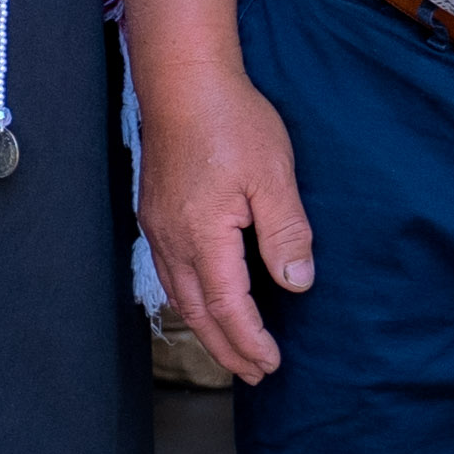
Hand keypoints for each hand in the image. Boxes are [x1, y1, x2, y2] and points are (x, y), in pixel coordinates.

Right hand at [135, 60, 318, 383]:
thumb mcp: (273, 176)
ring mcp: (158, 226)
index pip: (227, 307)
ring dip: (206, 329)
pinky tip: (204, 301)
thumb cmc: (231, 120)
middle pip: (197, 313)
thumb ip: (285, 235)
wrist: (183, 79)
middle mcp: (172, 239)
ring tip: (231, 349)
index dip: (249, 340)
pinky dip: (190, 301)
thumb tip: (298, 284)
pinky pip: (170, 273)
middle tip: (253, 374)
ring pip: (179, 296)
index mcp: (203, 236)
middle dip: (226, 349)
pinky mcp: (156, 212)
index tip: (271, 363)